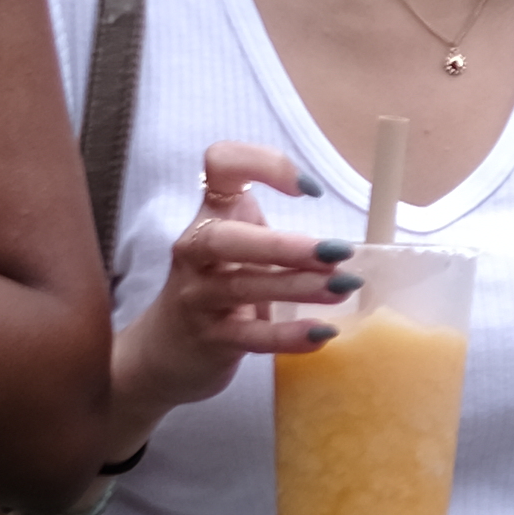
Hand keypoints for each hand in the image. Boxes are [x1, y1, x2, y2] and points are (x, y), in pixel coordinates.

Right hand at [115, 144, 350, 450]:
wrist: (165, 350)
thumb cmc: (217, 287)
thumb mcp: (240, 248)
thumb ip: (278, 235)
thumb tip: (347, 246)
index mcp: (210, 214)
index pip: (220, 164)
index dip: (264, 164)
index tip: (309, 190)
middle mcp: (195, 249)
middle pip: (224, 237)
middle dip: (283, 244)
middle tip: (337, 252)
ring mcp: (196, 295)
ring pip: (241, 287)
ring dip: (297, 285)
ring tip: (343, 286)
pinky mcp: (208, 338)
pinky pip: (248, 337)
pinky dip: (287, 336)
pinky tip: (322, 333)